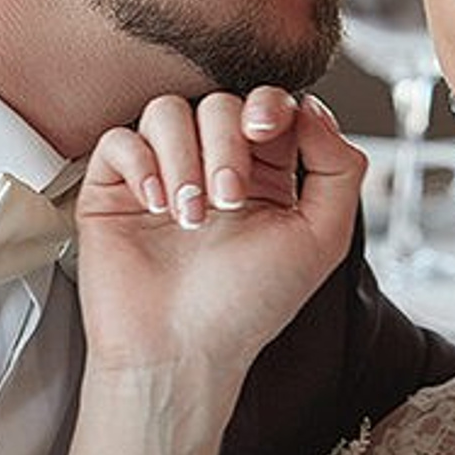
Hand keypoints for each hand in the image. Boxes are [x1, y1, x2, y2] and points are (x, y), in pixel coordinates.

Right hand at [74, 85, 366, 384]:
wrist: (181, 350)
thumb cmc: (248, 306)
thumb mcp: (322, 238)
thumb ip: (339, 168)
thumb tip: (310, 109)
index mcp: (264, 176)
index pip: (266, 106)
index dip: (268, 105)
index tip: (265, 132)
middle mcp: (212, 168)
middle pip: (219, 104)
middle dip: (227, 143)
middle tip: (228, 201)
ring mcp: (162, 175)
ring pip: (167, 112)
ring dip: (183, 158)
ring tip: (190, 217)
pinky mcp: (114, 188)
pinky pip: (120, 138)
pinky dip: (140, 164)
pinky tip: (155, 207)